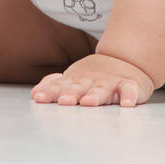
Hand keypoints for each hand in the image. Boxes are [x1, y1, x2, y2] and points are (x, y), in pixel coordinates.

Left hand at [30, 53, 155, 106]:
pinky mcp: (130, 85)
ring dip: (96, 96)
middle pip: (80, 87)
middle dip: (71, 94)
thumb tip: (35, 93)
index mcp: (77, 80)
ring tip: (90, 102)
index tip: (39, 98)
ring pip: (103, 89)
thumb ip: (55, 85)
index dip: (50, 91)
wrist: (125, 60)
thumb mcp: (73, 78)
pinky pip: (130, 90)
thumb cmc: (94, 76)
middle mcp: (92, 80)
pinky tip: (127, 103)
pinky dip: (129, 96)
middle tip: (64, 102)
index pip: (61, 85)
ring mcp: (111, 82)